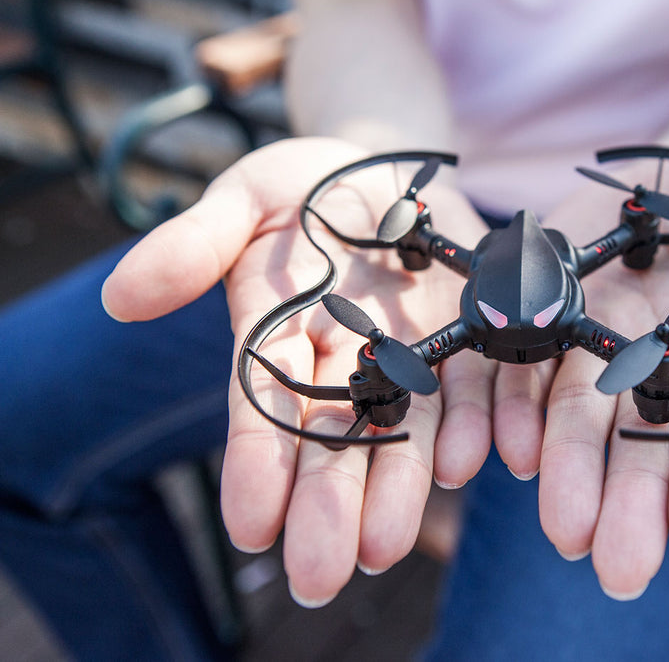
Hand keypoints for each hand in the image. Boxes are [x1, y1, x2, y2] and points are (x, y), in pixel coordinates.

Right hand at [101, 138, 494, 605]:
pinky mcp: (467, 339)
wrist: (390, 168)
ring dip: (398, 490)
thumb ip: (193, 245)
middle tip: (318, 575)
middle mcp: (345, 361)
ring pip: (404, 432)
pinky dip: (472, 426)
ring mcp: (409, 355)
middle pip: (334, 441)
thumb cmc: (305, 185)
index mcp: (282, 334)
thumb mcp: (245, 196)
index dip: (255, 465)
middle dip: (326, 506)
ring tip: (384, 548)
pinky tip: (469, 465)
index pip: (263, 409)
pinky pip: (472, 389)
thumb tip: (120, 297)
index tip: (247, 526)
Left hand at [491, 150, 668, 598]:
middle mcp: (654, 358)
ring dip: (566, 474)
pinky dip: (507, 412)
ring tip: (563, 529)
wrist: (666, 173)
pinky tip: (504, 455)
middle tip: (619, 568)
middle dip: (630, 500)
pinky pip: (517, 368)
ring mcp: (592, 339)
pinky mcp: (540, 313)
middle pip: (640, 435)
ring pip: (574, 415)